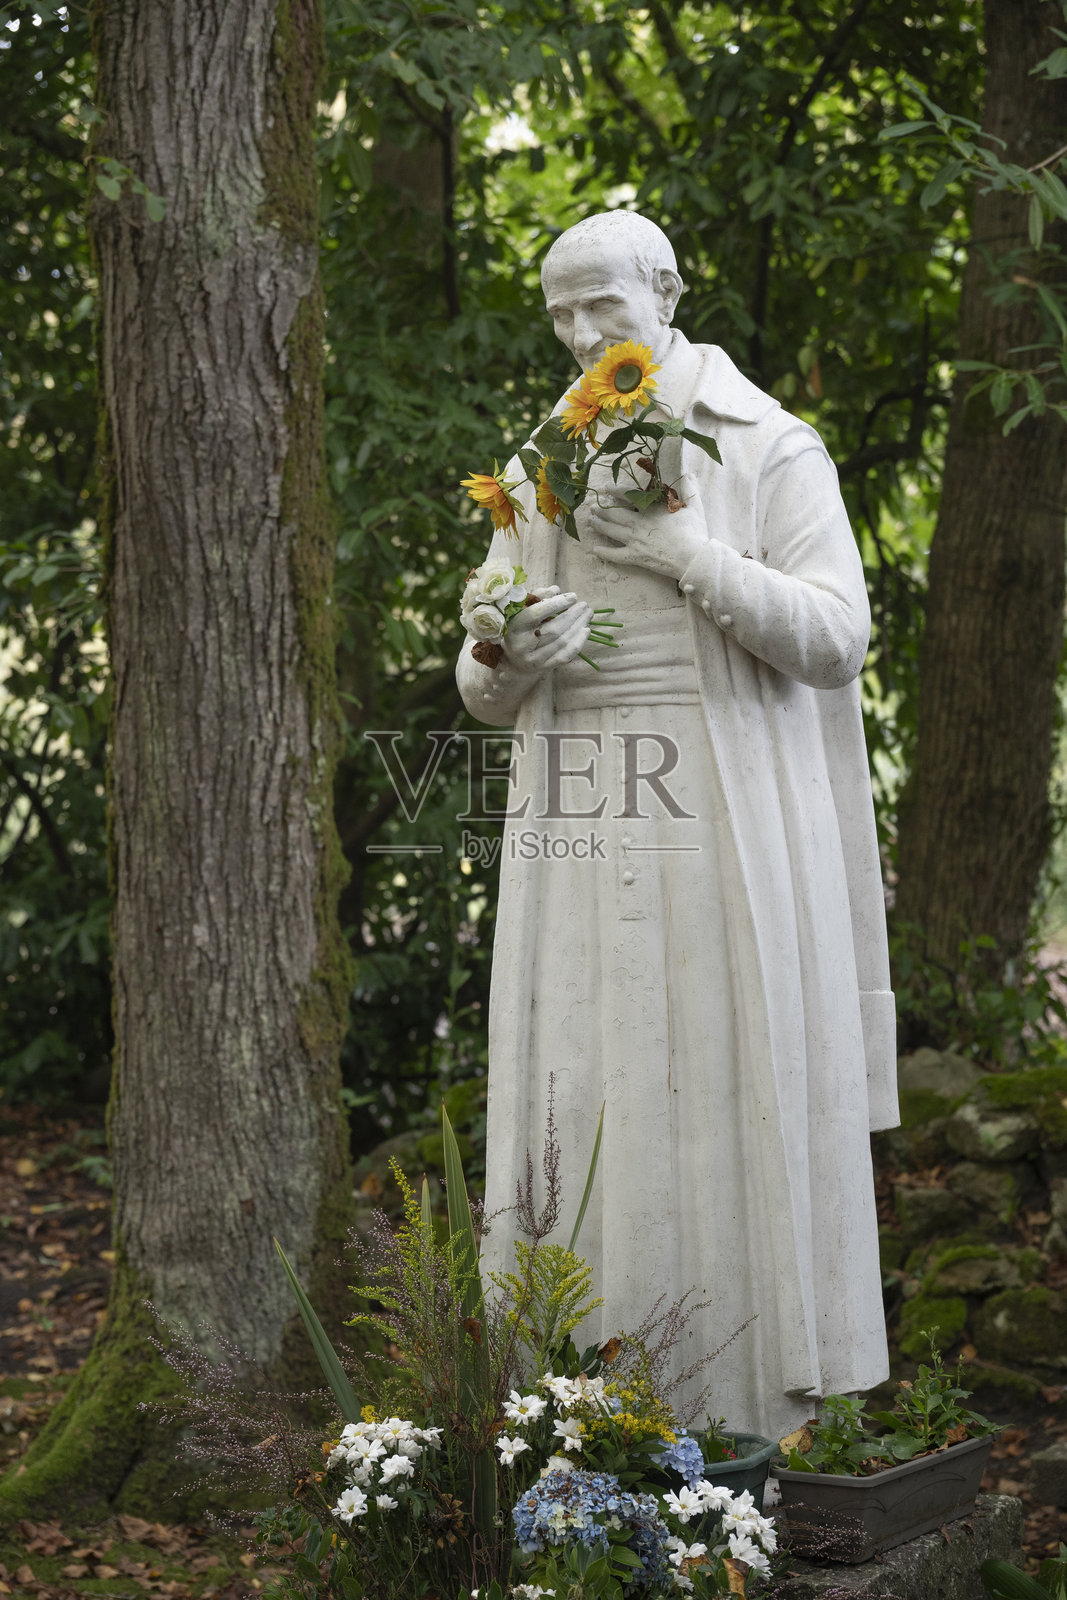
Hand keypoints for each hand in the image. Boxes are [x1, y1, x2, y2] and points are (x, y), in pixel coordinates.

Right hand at [501, 587, 592, 674]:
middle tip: (584, 605)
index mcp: (514, 627)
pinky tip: (586, 631)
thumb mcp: (523, 609)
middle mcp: (521, 645)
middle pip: (553, 629)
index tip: (573, 597)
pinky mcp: (543, 668)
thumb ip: (538, 597)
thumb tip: (557, 591)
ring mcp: (533, 659)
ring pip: (561, 642)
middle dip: (572, 615)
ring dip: (578, 626)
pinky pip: (565, 656)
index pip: (536, 614)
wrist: (514, 659)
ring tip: (588, 614)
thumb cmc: (521, 627)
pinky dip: (578, 643)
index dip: (556, 604)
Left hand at [589, 474, 706, 579]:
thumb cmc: (694, 532)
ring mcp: (635, 541)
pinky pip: (615, 555)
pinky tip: (594, 550)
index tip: (606, 487)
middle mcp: (638, 523)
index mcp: (651, 509)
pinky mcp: (636, 557)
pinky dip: (604, 552)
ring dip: (599, 525)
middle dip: (601, 508)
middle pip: (614, 514)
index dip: (614, 490)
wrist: (693, 558)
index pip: (627, 495)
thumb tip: (690, 473)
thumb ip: (689, 488)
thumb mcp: (694, 506)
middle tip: (592, 506)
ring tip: (591, 521)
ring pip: (611, 530)